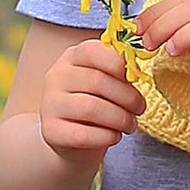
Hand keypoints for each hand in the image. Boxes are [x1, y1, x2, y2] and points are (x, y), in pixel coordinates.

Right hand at [38, 34, 146, 164]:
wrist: (72, 138)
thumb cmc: (96, 103)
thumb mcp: (104, 80)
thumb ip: (118, 71)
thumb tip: (137, 70)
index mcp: (71, 57)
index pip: (93, 51)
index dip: (119, 63)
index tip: (138, 78)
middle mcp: (56, 77)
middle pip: (97, 81)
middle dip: (128, 97)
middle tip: (140, 108)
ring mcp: (50, 104)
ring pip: (91, 108)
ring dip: (121, 119)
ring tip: (130, 125)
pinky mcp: (51, 131)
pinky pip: (84, 135)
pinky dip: (107, 136)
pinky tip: (114, 136)